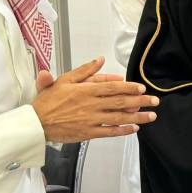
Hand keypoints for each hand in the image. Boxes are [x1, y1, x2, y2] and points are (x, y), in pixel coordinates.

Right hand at [32, 57, 157, 142]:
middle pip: (120, 102)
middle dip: (140, 101)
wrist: (36, 123)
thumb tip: (100, 59)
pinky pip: (110, 132)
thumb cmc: (49, 100)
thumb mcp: (64, 80)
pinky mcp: (89, 133)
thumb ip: (85, 70)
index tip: (142, 88)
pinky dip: (123, 130)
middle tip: (155, 101)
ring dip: (137, 116)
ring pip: (119, 117)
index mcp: (86, 90)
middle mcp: (91, 105)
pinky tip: (134, 128)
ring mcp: (91, 120)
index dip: (129, 88)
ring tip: (151, 116)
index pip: (112, 88)